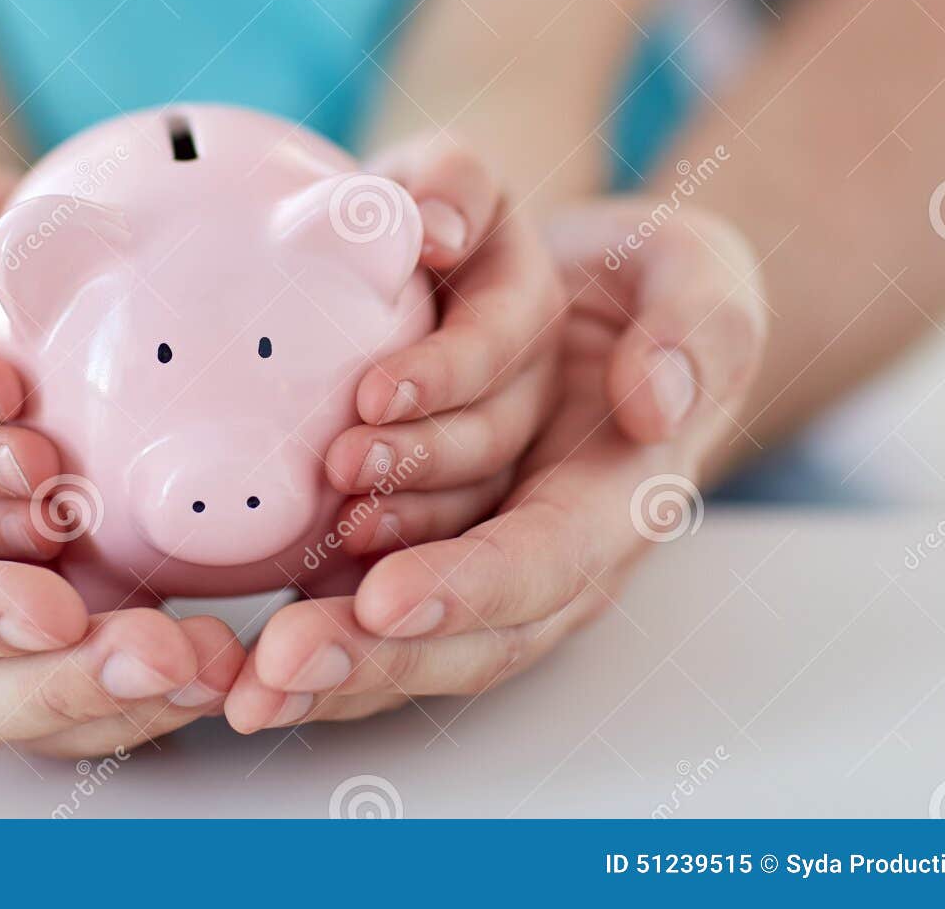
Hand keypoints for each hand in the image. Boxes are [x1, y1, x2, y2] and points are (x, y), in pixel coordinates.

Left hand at [224, 201, 765, 731]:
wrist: (600, 300)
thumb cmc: (648, 291)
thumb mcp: (700, 277)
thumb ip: (697, 327)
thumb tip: (652, 399)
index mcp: (621, 497)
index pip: (549, 559)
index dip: (472, 586)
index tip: (386, 599)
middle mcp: (552, 551)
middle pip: (470, 634)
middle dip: (376, 656)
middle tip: (281, 666)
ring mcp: (485, 554)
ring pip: (412, 632)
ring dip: (333, 641)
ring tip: (256, 651)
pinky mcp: (428, 544)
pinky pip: (369, 603)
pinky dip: (314, 624)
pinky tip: (244, 654)